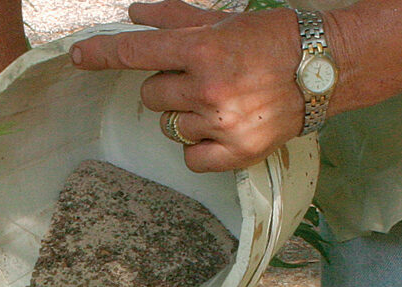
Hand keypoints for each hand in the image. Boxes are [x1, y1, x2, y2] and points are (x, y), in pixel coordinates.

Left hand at [70, 0, 306, 171]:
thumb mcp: (222, 21)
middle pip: (151, 95)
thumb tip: (133, 14)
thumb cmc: (272, 40)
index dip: (102, 54)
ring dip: (187, 115)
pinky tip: (221, 130)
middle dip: (168, 87)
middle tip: (202, 79)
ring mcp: (220, 124)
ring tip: (221, 102)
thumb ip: (174, 17)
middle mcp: (207, 88)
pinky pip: (190, 157)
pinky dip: (199, 147)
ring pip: (171, 125)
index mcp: (203, 50)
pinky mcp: (234, 153)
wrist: (323, 70)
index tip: (78, 56)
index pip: (136, 52)